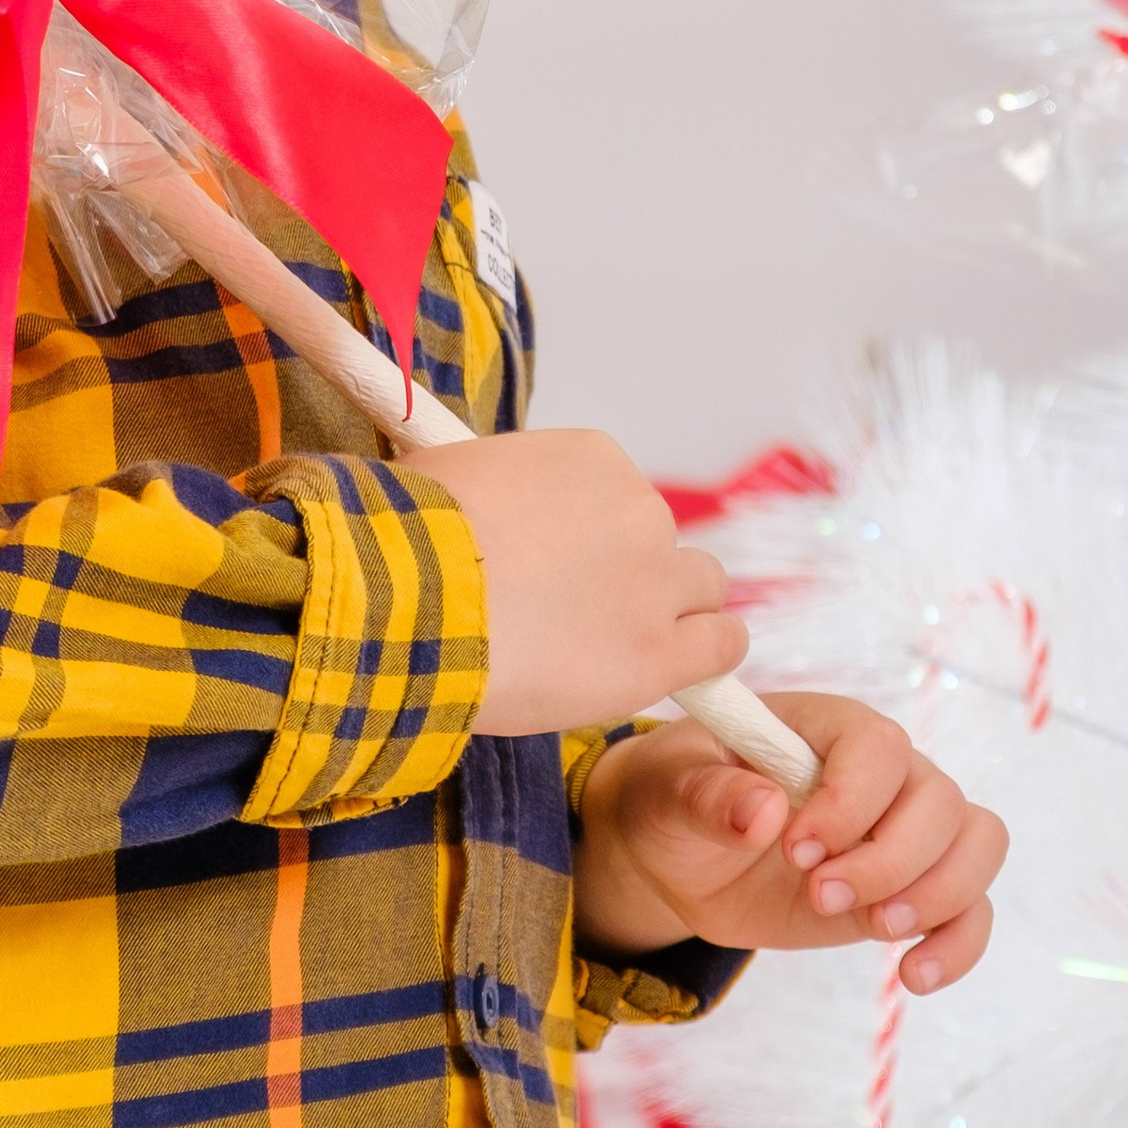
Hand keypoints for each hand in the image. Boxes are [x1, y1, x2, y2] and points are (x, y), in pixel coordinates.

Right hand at [410, 427, 748, 734]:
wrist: (409, 599)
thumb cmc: (407, 539)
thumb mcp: (451, 475)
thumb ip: (493, 490)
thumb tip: (478, 512)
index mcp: (593, 459)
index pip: (617, 499)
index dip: (588, 541)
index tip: (552, 569)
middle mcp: (639, 510)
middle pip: (660, 543)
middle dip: (628, 575)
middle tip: (573, 613)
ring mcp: (655, 582)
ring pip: (700, 590)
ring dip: (668, 612)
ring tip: (613, 646)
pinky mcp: (659, 653)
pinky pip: (721, 646)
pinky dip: (705, 655)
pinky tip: (672, 668)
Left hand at [574, 693, 1004, 993]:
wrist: (679, 856)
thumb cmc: (674, 800)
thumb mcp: (669, 792)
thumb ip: (708, 796)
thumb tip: (763, 811)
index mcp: (825, 728)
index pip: (879, 747)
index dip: (851, 803)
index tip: (794, 849)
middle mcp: (882, 772)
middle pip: (940, 801)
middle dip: (889, 860)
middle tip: (817, 894)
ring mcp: (904, 828)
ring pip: (977, 843)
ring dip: (938, 895)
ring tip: (872, 929)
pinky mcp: (909, 887)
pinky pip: (972, 907)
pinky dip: (958, 944)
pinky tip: (913, 976)